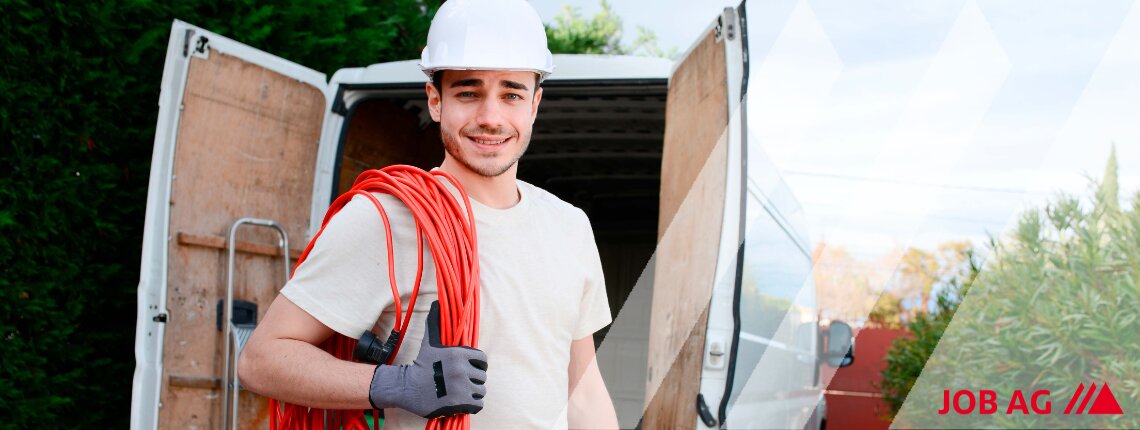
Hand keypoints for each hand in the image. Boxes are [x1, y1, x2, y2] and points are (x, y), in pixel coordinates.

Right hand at [368, 301, 487, 417]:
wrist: (408, 388)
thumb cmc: (422, 364)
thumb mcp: (429, 342)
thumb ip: (435, 322)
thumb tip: (436, 303)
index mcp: (459, 354)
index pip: (483, 359)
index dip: (478, 364)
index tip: (469, 368)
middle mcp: (462, 370)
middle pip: (482, 376)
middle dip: (474, 379)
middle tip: (461, 382)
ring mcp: (462, 388)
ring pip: (481, 390)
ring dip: (474, 392)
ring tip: (461, 392)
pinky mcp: (460, 404)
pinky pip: (478, 404)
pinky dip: (473, 404)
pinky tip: (463, 401)